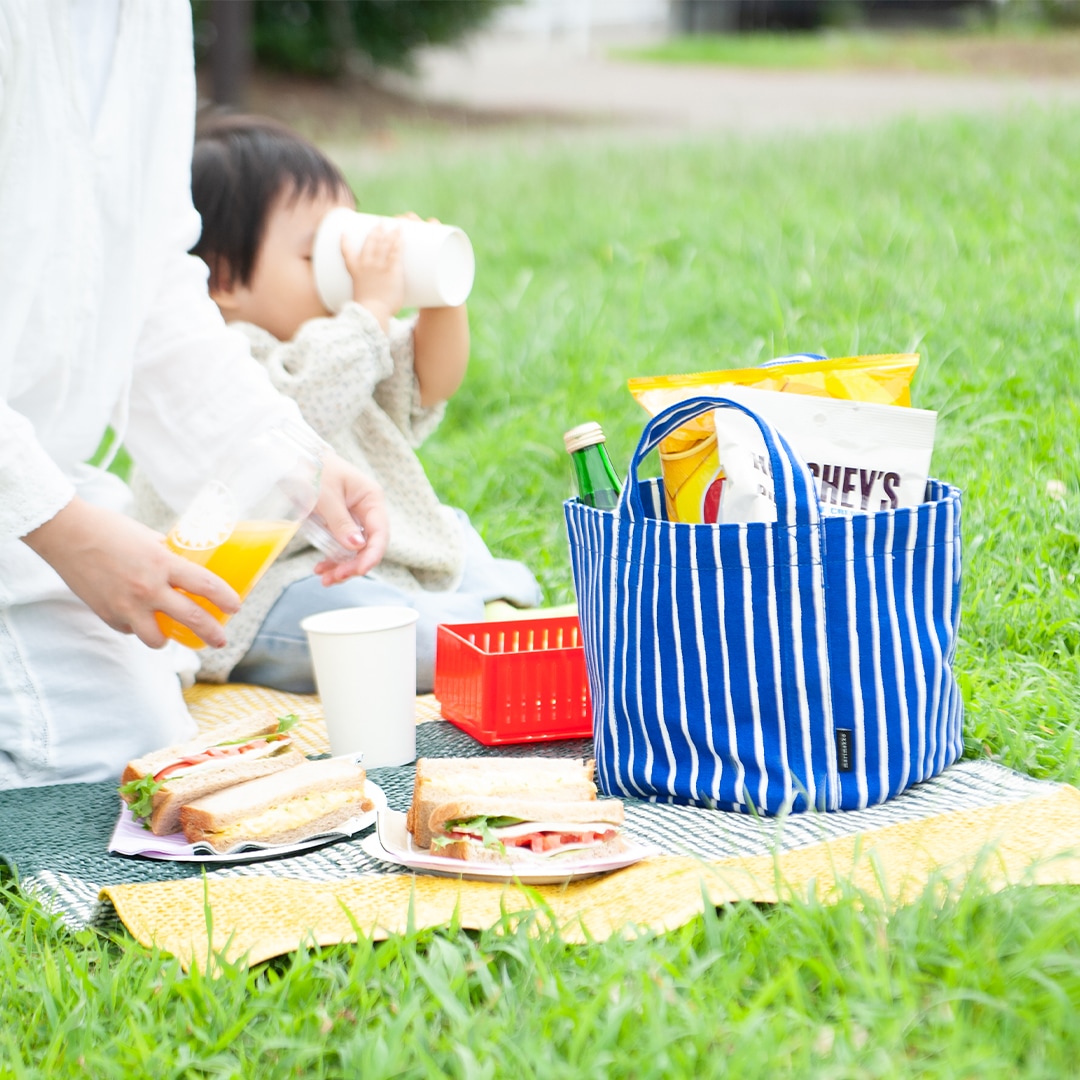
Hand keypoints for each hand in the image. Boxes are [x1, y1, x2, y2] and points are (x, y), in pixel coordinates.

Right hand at [21, 498, 240, 648]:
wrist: (66, 534)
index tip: (235, 607)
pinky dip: (137, 627)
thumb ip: (167, 554)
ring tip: (172, 633)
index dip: (226, 599)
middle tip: (221, 640)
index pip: (205, 585)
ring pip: (157, 639)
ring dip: (167, 638)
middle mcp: (148, 588)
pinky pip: (130, 630)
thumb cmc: (110, 529)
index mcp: (163, 563)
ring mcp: (126, 605)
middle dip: (212, 634)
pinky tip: (138, 618)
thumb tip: (186, 563)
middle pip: (192, 619)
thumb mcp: (148, 537)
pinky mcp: (107, 615)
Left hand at [310, 452, 388, 584]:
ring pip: (354, 550)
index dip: (372, 555)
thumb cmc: (311, 469)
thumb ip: (340, 522)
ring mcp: (352, 518)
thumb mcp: (325, 496)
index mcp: (370, 498)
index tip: (358, 570)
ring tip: (325, 579)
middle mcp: (365, 510)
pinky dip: (332, 560)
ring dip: (342, 567)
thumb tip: (356, 546)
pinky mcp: (338, 524)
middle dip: (354, 565)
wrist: (291, 458)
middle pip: (368, 545)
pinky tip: (321, 568)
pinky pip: (340, 547)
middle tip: (334, 577)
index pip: (380, 533)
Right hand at [343, 223, 403, 330]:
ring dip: (389, 232)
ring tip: (395, 225)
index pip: (347, 253)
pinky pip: (396, 252)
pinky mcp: (392, 270)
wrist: (371, 314)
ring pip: (384, 244)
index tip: (344, 233)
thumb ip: (367, 300)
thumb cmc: (367, 313)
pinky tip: (402, 234)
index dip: (345, 242)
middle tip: (380, 223)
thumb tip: (373, 306)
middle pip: (370, 242)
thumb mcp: (362, 303)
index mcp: (355, 272)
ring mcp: (379, 266)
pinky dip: (398, 241)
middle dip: (375, 231)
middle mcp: (366, 265)